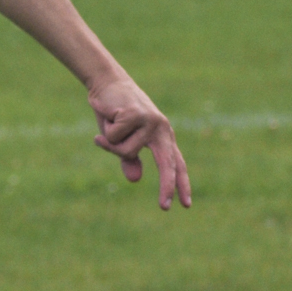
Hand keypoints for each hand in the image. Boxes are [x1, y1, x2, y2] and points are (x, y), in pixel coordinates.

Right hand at [87, 68, 192, 209]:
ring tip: (109, 126)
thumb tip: (136, 179)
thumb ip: (130, 160)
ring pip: (126, 151)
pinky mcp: (135, 115)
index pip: (176, 163)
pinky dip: (105, 132)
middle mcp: (162, 129)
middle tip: (165, 207)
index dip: (181, 184)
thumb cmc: (116, 114)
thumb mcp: (122, 141)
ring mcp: (150, 121)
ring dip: (110, 144)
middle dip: (167, 185)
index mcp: (163, 136)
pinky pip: (114, 138)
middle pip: (168, 163)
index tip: (186, 204)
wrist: (107, 83)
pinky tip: (107, 116)